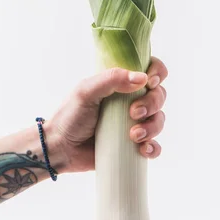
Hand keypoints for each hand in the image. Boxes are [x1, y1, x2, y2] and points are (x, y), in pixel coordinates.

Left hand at [49, 57, 167, 172]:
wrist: (60, 149)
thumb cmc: (70, 115)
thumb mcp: (86, 91)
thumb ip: (111, 79)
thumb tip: (142, 79)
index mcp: (121, 84)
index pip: (150, 69)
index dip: (157, 73)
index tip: (150, 82)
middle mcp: (131, 101)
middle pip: (159, 95)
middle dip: (152, 103)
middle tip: (133, 113)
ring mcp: (133, 123)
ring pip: (159, 120)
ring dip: (153, 127)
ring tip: (133, 136)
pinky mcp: (132, 146)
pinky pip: (154, 146)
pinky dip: (154, 148)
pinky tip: (143, 150)